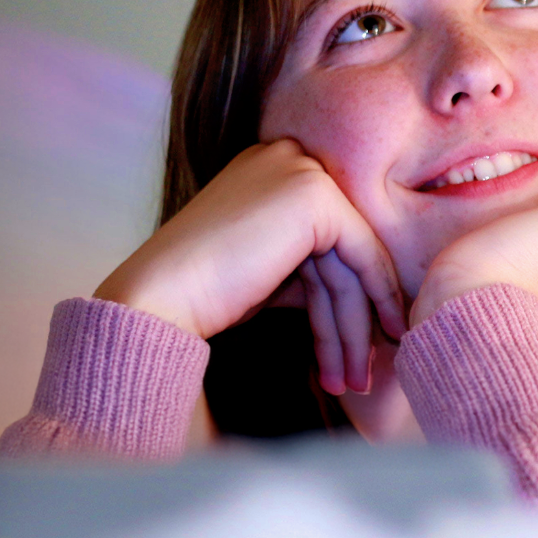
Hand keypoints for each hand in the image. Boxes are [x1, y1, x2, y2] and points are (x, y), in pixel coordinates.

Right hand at [93, 139, 405, 393]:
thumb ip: (311, 264)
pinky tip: (378, 339)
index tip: (368, 336)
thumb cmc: (205, 292)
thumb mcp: (270, 268)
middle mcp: (290, 158)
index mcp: (272, 167)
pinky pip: (362, 252)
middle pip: (339, 248)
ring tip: (356, 380)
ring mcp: (302, 171)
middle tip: (361, 371)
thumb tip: (364, 292)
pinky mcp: (314, 195)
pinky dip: (376, 298)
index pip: (327, 233)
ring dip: (356, 325)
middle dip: (354, 315)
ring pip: (351, 258)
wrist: (160, 297)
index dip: (351, 289)